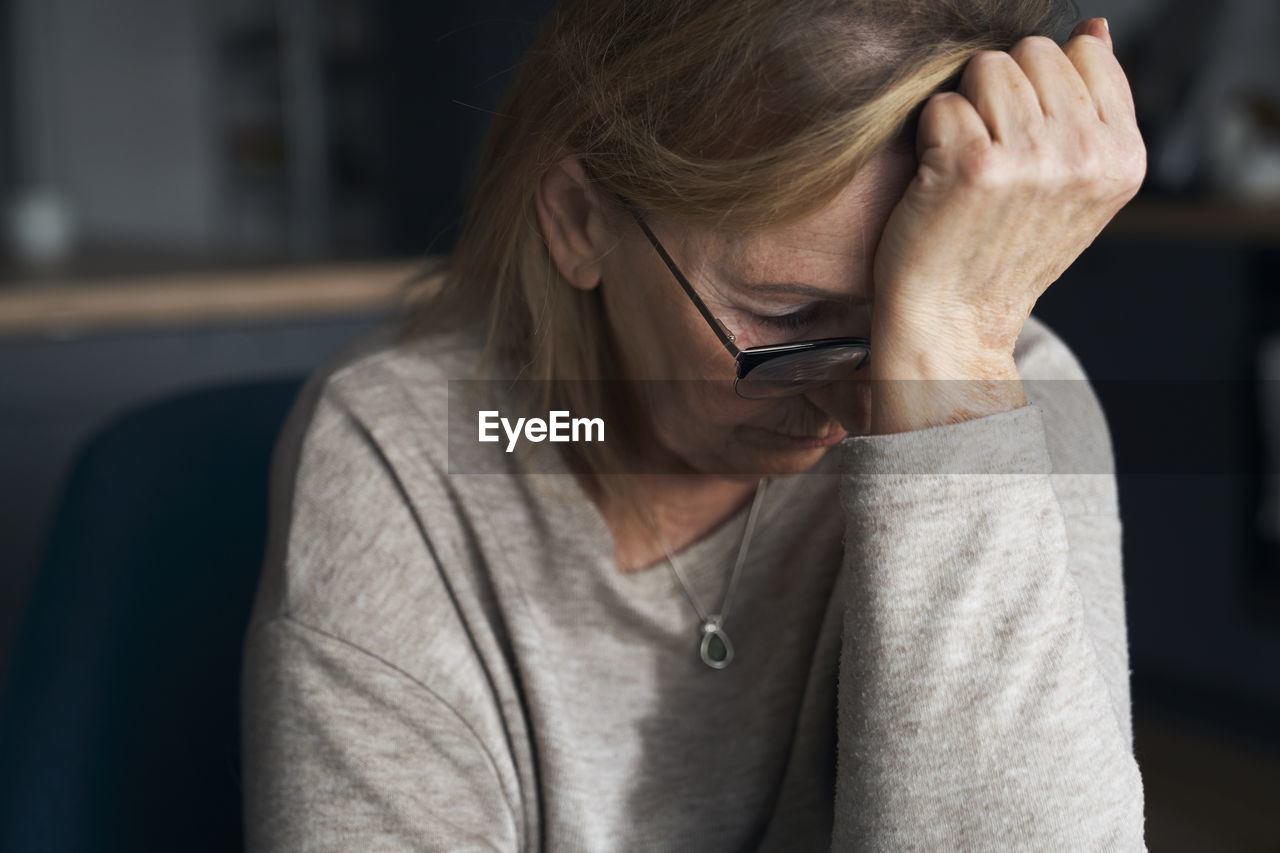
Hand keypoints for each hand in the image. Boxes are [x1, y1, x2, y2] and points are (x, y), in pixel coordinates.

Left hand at [863, 18, 1145, 432]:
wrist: (954, 322)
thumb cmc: (1000, 253)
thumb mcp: (1071, 186)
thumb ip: (1091, 108)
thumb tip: (1095, 31)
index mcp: (1122, 158)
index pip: (1084, 53)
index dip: (1040, 87)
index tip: (1024, 141)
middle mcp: (1086, 156)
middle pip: (1033, 51)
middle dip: (1000, 93)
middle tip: (988, 159)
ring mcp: (1032, 159)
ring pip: (987, 67)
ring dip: (965, 110)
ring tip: (965, 167)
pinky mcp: (973, 164)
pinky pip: (943, 102)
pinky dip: (930, 136)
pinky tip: (939, 181)